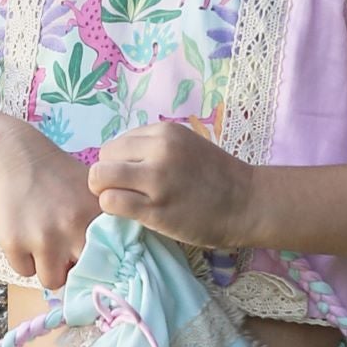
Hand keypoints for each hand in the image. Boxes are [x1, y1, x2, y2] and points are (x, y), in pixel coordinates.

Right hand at [0, 120, 100, 291]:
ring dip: (47, 267)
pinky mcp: (14, 243)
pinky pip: (24, 271)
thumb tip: (118, 259)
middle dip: (75, 269)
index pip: (109, 261)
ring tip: (43, 244)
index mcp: (95, 216)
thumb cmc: (55, 176)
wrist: (14, 156)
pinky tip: (23, 235)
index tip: (93, 264)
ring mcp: (42, 238)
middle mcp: (72, 228)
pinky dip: (23, 259)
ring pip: (51, 280)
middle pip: (83, 276)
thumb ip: (104, 222)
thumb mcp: (90, 191)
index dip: (100, 266)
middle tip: (67, 255)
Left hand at [86, 121, 256, 250]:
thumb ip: (153, 148)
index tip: (134, 178)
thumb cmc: (216, 178)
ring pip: (99, 178)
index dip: (118, 164)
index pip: (115, 144)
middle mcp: (159, 150)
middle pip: (103, 159)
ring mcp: (157, 179)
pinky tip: (131, 214)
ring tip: (125, 203)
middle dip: (107, 177)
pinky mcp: (155, 208)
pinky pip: (111, 202)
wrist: (247, 203)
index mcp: (165, 132)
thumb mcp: (185, 146)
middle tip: (126, 192)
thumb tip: (115, 161)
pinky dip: (113, 209)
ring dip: (105, 193)